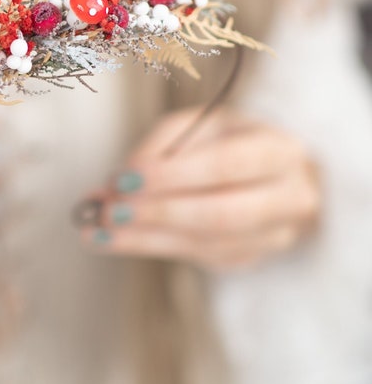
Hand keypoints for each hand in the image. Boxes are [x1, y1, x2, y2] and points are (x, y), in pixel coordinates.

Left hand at [76, 108, 319, 270]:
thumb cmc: (228, 141)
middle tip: (108, 211)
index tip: (122, 180)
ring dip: (144, 238)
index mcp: (279, 150)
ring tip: (95, 231)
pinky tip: (114, 239)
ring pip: (205, 245)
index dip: (172, 175)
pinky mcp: (248, 257)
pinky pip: (196, 257)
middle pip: (220, 214)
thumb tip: (114, 184)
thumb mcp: (200, 125)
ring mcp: (273, 236)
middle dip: (157, 213)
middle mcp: (288, 197)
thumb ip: (162, 146)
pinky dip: (150, 247)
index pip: (225, 165)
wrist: (271, 175)